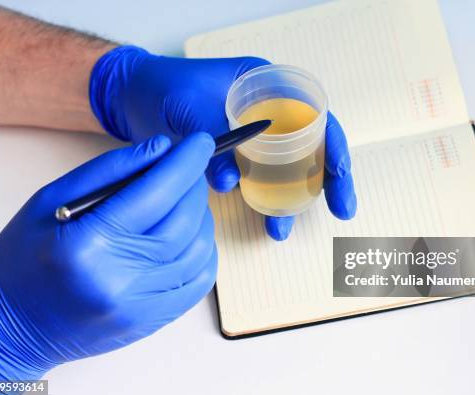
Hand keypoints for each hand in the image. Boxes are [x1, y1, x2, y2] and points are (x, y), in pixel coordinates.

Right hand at [0, 133, 216, 394]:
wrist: (11, 328)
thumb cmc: (24, 259)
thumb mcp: (49, 200)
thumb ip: (107, 170)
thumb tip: (161, 149)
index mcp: (88, 244)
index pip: (155, 194)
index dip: (186, 163)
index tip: (202, 142)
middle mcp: (119, 280)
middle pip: (183, 222)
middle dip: (195, 186)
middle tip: (192, 168)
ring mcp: (138, 307)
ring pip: (197, 252)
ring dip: (202, 218)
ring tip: (189, 200)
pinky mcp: (149, 323)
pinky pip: (197, 284)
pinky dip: (205, 253)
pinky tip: (192, 235)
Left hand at [89, 46, 356, 239]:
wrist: (132, 99)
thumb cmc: (162, 88)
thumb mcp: (188, 106)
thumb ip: (212, 140)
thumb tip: (230, 183)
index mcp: (267, 86)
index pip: (315, 114)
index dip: (335, 144)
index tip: (340, 173)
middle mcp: (269, 112)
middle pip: (313, 145)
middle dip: (330, 179)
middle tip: (342, 209)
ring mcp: (256, 139)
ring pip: (289, 170)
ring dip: (293, 201)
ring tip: (284, 228)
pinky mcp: (239, 161)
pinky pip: (262, 183)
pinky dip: (266, 203)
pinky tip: (269, 222)